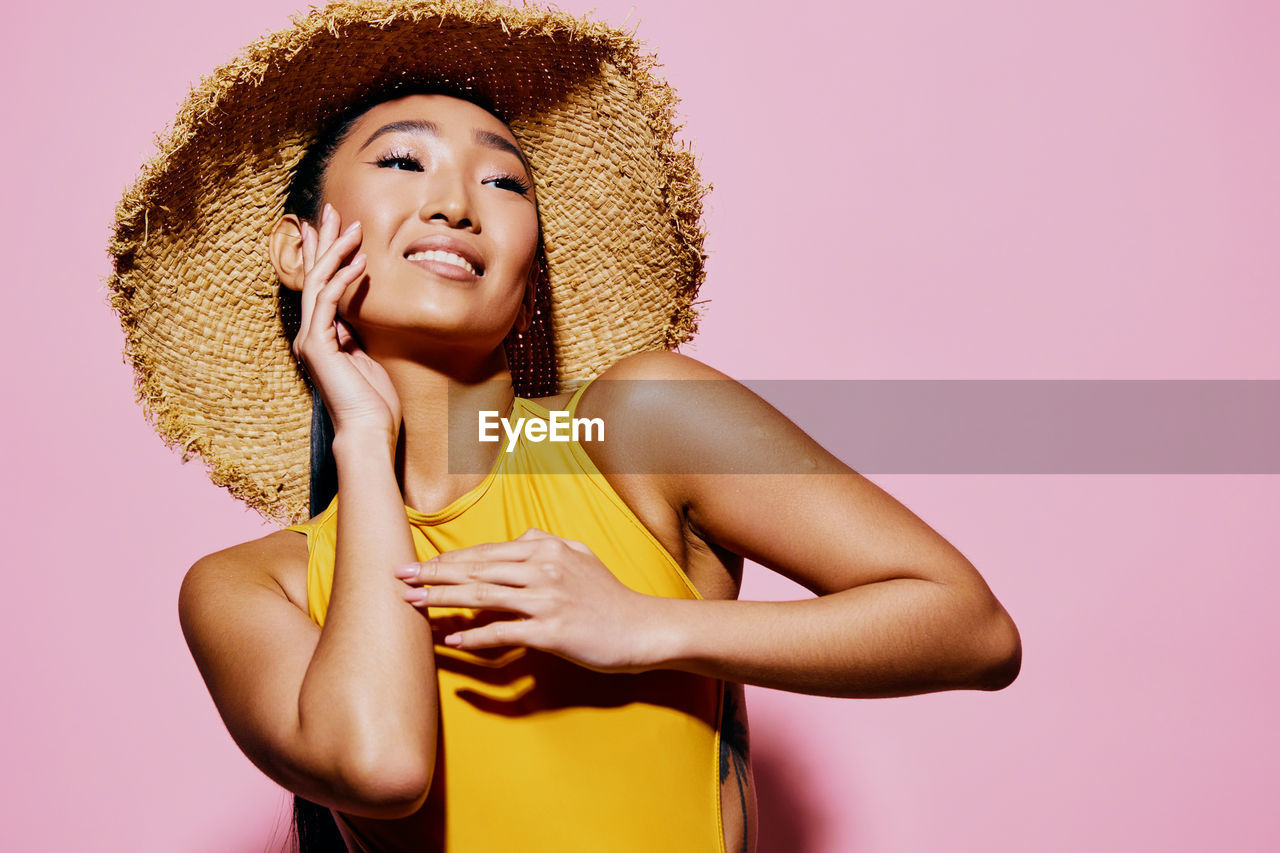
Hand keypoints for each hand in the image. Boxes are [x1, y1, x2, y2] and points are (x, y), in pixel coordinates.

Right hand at [294, 203, 401, 441]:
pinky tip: (361, 259)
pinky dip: (344, 277)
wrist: (369, 431)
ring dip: (335, 251)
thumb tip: (353, 314)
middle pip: (313, 276)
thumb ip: (356, 334)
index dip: (323, 255)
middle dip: (322, 242)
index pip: (320, 286)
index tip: (329, 228)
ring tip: (351, 225)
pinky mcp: (317, 345)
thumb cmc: (375, 402)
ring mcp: (311, 339)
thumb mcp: (368, 358)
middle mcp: (310, 334)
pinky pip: (330, 301)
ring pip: (318, 283)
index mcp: (322, 337)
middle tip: (331, 210)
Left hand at [394, 529, 667, 673]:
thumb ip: (548, 543)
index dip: (447, 559)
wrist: (642, 628)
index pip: (484, 552)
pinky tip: (452, 641)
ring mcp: (547, 598)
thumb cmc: (609, 596)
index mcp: (545, 548)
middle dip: (433, 575)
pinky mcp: (552, 630)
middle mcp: (543, 567)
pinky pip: (504, 632)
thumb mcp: (581, 555)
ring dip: (443, 600)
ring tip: (412, 604)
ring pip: (482, 596)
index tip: (417, 564)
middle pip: (476, 570)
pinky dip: (475, 636)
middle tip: (399, 578)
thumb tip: (521, 537)